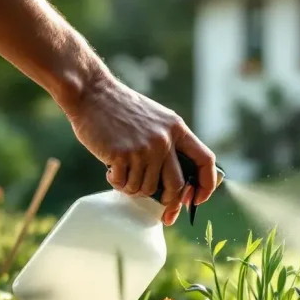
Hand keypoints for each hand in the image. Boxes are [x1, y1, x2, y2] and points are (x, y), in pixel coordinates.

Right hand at [61, 70, 216, 225]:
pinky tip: (111, 169)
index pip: (206, 160)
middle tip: (162, 207)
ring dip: (135, 188)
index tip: (199, 199)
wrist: (92, 93)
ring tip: (124, 174)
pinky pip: (125, 184)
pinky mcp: (121, 155)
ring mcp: (144, 148)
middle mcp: (164, 140)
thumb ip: (171, 143)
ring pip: (146, 188)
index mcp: (177, 129)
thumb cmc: (123, 111)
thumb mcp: (158, 120)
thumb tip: (181, 183)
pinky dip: (118, 183)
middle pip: (177, 185)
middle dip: (170, 201)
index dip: (207, 184)